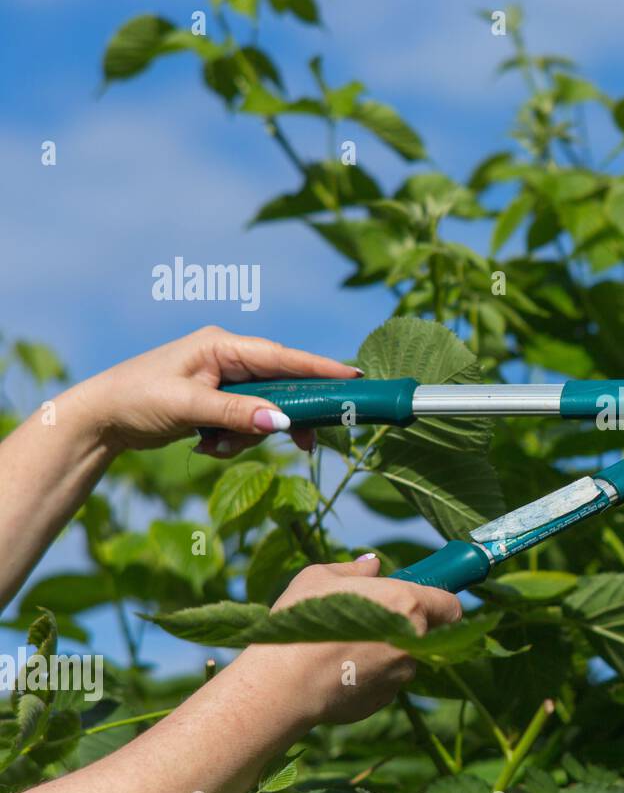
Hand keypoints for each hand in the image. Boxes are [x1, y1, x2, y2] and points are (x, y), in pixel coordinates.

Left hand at [68, 324, 359, 455]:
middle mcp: (228, 357)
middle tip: (307, 443)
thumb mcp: (187, 406)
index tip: (354, 377)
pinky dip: (233, 440)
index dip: (320, 368)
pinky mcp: (218, 401)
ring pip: (264, 411)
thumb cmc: (136, 399)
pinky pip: (246, 422)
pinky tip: (205, 446)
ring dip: (246, 436)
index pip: (282, 356)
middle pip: (281, 387)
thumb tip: (282, 422)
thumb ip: (237, 413)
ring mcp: (224, 379)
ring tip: (212, 447)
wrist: (99, 418)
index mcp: (222, 345)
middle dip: (283, 418)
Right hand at [246, 555, 462, 725]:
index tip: (423, 600)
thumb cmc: (302, 622)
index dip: (439, 602)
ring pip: (404, 658)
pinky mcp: (385, 699)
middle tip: (373, 620)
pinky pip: (385, 681)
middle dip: (407, 624)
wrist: (283, 684)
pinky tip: (337, 671)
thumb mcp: (320, 578)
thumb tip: (375, 566)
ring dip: (385, 651)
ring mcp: (402, 674)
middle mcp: (414, 640)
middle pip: (427, 631)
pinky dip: (369, 675)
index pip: (450, 605)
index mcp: (407, 603)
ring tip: (342, 648)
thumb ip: (355, 570)